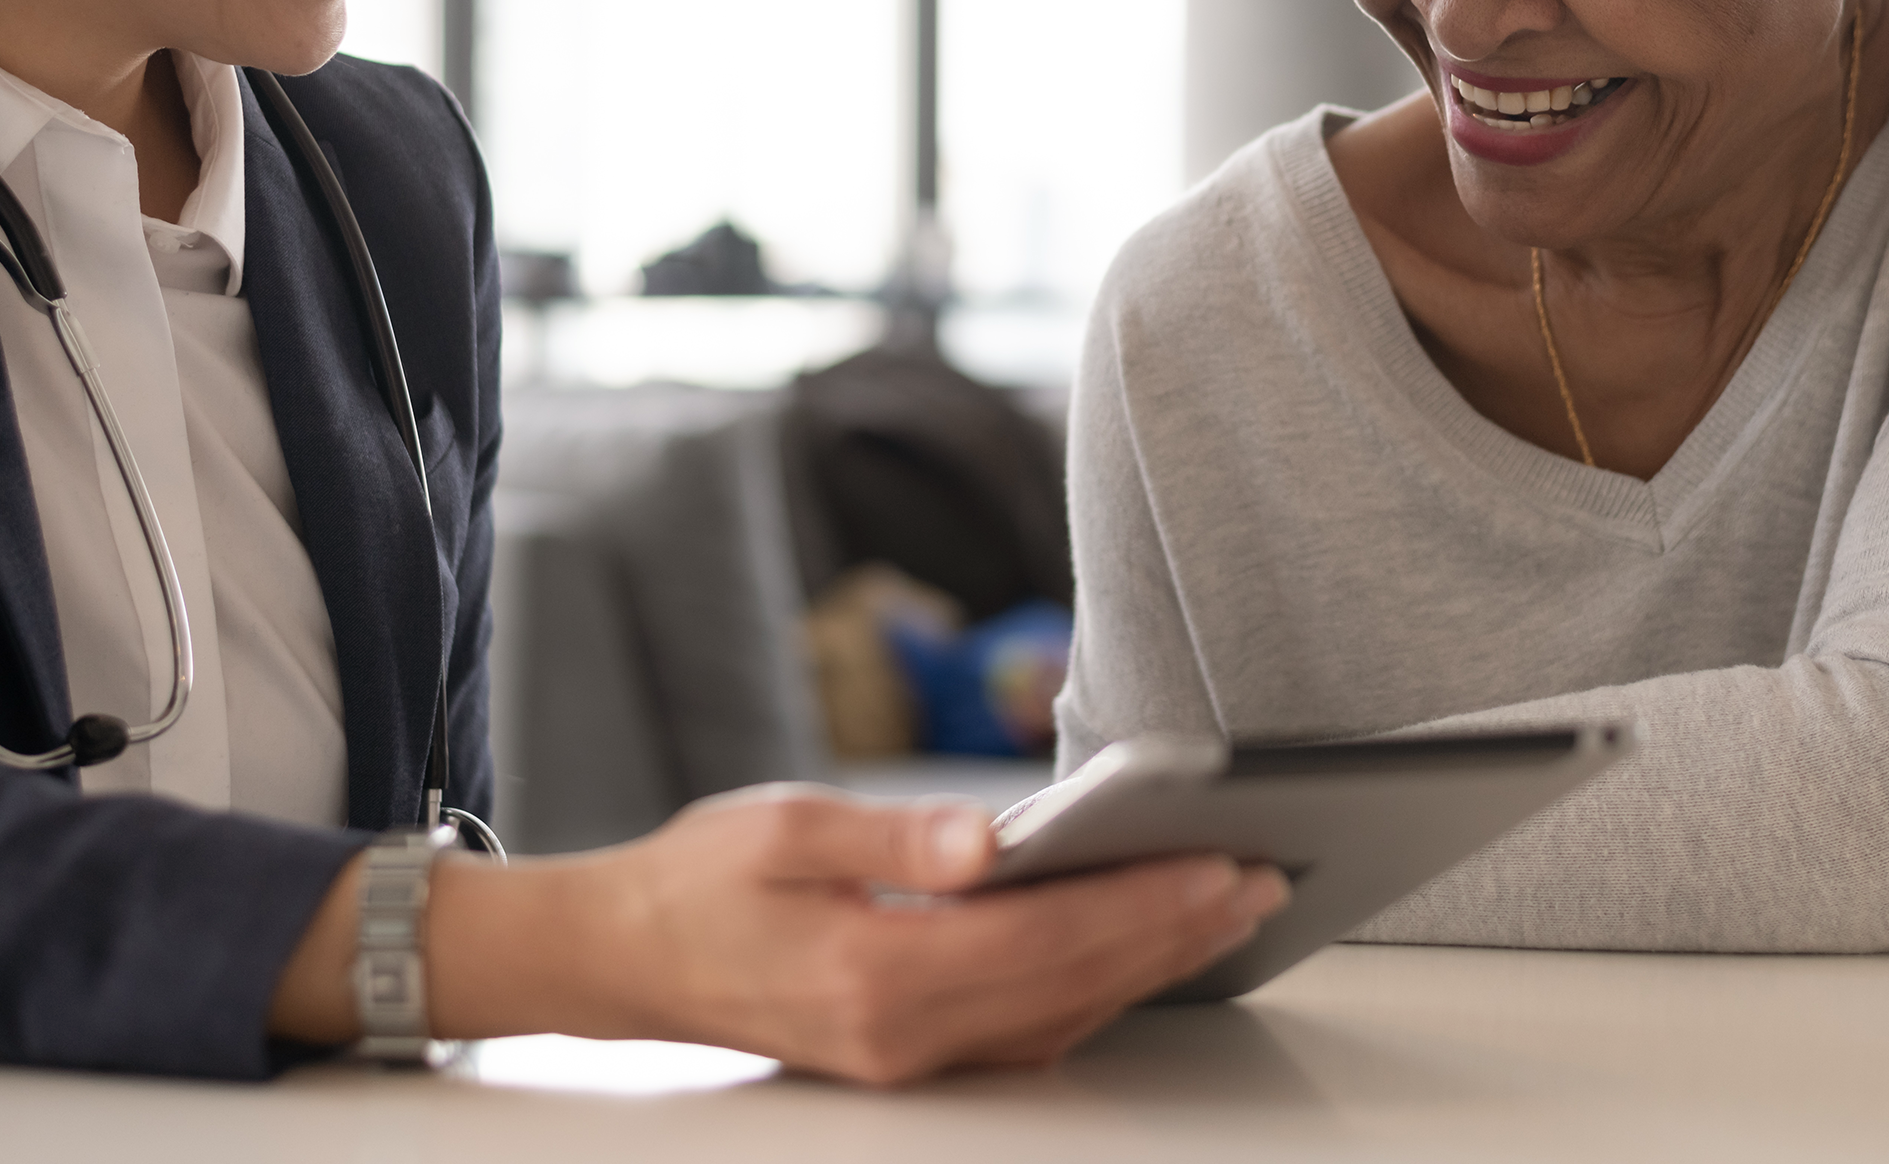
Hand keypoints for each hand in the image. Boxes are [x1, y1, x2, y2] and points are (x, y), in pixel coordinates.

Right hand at [474, 786, 1287, 1082]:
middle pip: (1072, 987)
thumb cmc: (702, 878)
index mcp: (877, 975)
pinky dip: (1096, 990)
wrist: (632, 956)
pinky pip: (1028, 1030)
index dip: (1142, 902)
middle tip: (1257, 882)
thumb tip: (991, 841)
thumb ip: (892, 839)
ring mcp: (910, 1059)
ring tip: (1222, 909)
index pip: (1045, 939)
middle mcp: (905, 1037)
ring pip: (1062, 1017)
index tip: (1218, 863)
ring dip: (1149, 964)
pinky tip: (1134, 953)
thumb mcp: (784, 828)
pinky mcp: (909, 1055)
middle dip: (1174, 933)